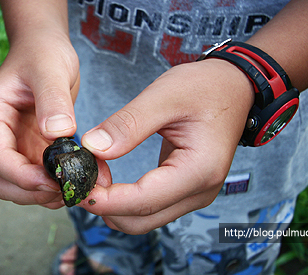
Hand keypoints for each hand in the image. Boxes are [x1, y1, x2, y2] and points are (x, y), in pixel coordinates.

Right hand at [0, 30, 90, 208]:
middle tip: (68, 189)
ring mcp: (14, 143)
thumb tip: (57, 134)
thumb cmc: (42, 51)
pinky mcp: (32, 148)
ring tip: (78, 185)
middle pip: (4, 181)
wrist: (44, 46)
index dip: (24, 177)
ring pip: (21, 185)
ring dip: (46, 194)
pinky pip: (41, 175)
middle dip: (33, 192)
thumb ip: (52, 100)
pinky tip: (85, 176)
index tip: (55, 181)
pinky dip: (60, 182)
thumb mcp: (50, 68)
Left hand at [77, 59, 254, 234]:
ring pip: (142, 219)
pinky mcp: (183, 190)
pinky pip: (148, 207)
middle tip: (78, 175)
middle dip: (104, 206)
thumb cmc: (203, 87)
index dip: (104, 200)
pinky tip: (106, 175)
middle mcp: (199, 191)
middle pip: (140, 220)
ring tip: (91, 171)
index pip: (142, 201)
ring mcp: (193, 194)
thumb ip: (127, 125)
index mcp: (198, 170)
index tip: (74, 186)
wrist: (234, 87)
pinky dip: (123, 199)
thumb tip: (91, 148)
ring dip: (112, 205)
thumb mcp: (163, 96)